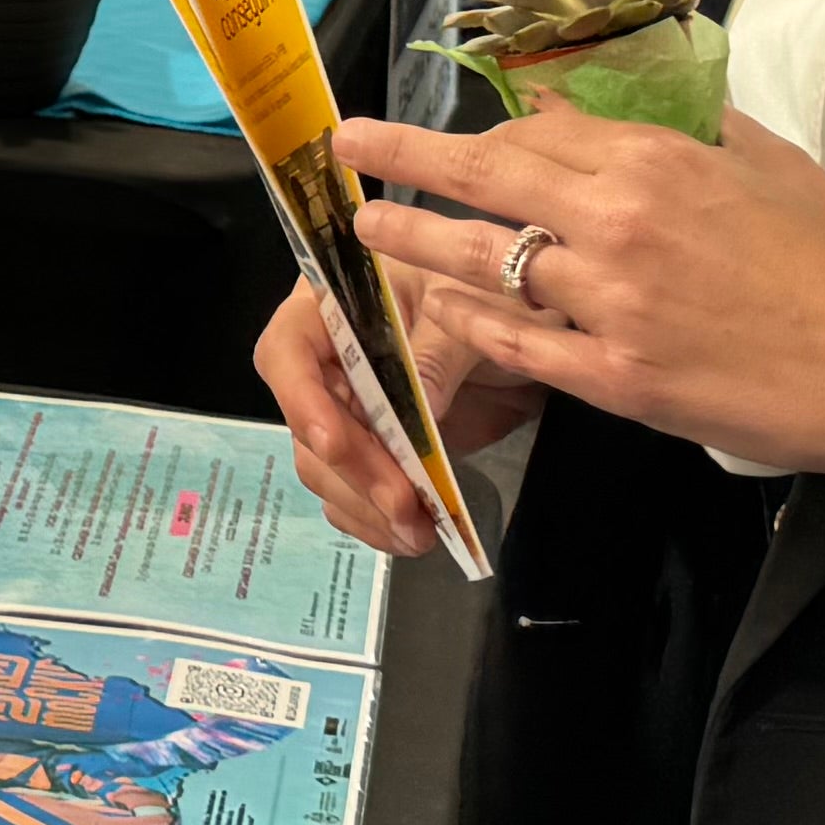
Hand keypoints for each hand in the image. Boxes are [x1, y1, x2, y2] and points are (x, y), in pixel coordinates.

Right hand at [255, 273, 542, 560]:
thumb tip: (419, 415)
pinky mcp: (379, 449)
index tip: (333, 443)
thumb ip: (440, 354)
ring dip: (363, 506)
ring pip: (326, 468)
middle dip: (352, 470)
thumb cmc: (495, 287)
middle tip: (403, 506)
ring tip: (416, 534)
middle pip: (308, 424)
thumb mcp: (474, 303)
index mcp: (332, 304)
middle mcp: (329, 361)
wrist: (537, 320)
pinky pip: (354, 492)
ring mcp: (352, 410)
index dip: (301, 398)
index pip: (287, 351)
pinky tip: (409, 537)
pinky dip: (373, 519)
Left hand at [334, 103, 824, 497]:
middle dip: (405, 160)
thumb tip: (589, 99)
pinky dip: (471, 324)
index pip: (531, 132)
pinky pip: (519, 345)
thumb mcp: (757, 158)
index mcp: (656, 163)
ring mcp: (613, 308)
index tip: (426, 119)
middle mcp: (620, 227)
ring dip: (414, 243)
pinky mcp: (620, 381)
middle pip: (486, 182)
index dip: (470, 126)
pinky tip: (438, 310)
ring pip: (484, 265)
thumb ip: (669, 124)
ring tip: (367, 230)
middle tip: (347, 148)